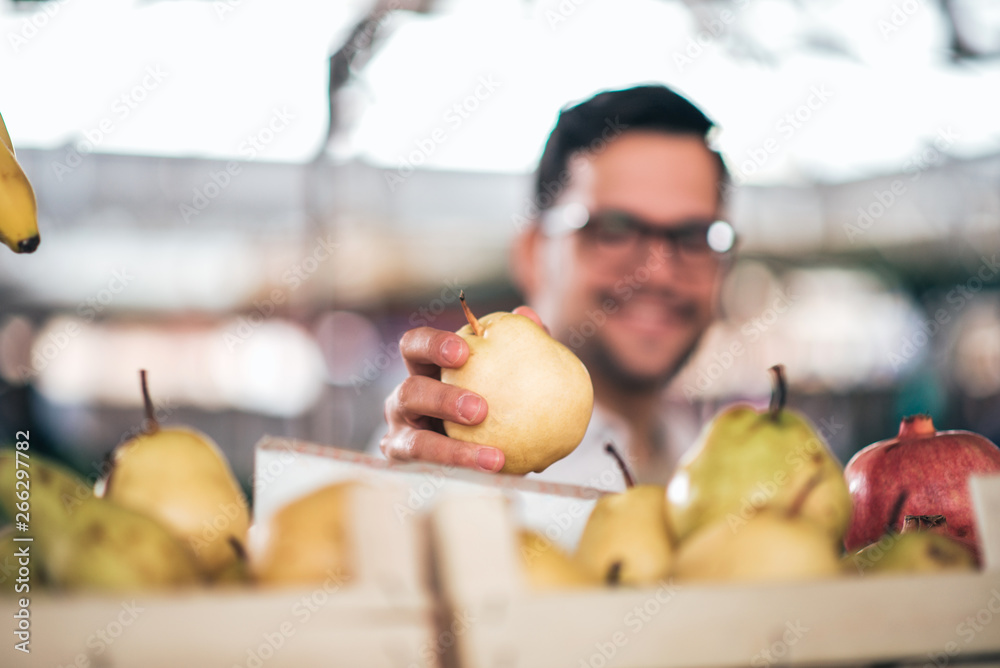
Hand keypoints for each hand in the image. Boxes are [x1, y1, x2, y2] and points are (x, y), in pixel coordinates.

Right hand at [381, 306, 544, 471]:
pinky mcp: (408, 471)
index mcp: (422, 369)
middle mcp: (403, 401)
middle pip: (409, 391)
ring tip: (494, 459)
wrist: (481, 451)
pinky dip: (463, 477)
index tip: (464, 352)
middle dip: (441, 398)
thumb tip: (529, 316)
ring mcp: (400, 437)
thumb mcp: (503, 374)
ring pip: (416, 443)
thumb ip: (515, 345)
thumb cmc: (491, 401)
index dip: (433, 345)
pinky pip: (431, 475)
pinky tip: (496, 479)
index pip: (414, 346)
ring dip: (453, 450)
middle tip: (479, 410)